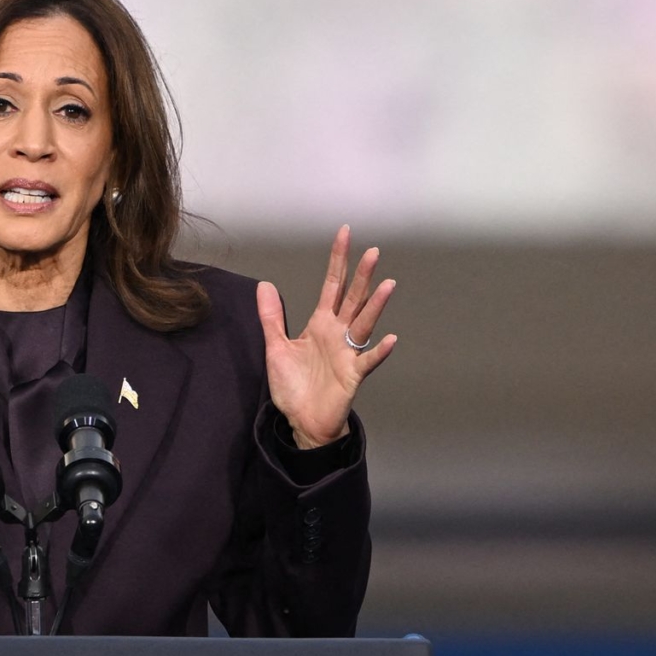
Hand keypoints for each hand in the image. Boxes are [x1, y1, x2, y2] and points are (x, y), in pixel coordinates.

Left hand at [255, 224, 395, 449]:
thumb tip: (265, 285)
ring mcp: (347, 353)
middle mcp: (338, 334)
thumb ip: (272, 317)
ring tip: (387, 285)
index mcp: (321, 324)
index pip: (332, 286)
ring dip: (375, 305)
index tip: (345, 235)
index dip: (338, 261)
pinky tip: (390, 339)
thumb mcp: (276, 347)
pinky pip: (367, 360)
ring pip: (364, 323)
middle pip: (352, 299)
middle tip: (372, 252)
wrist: (302, 421)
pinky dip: (378, 351)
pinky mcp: (351, 375)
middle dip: (361, 276)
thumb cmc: (293, 386)